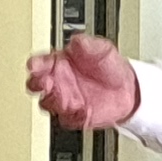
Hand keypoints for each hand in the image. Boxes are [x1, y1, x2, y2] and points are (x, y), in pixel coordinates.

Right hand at [25, 33, 140, 129]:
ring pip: (47, 103)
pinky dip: (69, 116)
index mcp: (59, 63)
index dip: (35, 64)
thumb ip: (87, 45)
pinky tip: (79, 110)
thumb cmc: (109, 67)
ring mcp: (63, 100)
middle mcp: (57, 82)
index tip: (34, 65)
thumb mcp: (102, 50)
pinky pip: (65, 119)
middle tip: (44, 82)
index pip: (40, 63)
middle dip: (37, 83)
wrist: (127, 89)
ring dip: (51, 101)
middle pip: (36, 84)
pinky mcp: (73, 116)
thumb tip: (76, 41)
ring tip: (62, 97)